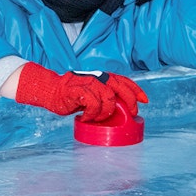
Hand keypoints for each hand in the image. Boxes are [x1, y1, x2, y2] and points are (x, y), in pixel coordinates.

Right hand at [15, 62, 148, 121]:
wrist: (51, 91)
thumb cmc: (73, 95)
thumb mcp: (93, 93)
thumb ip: (105, 95)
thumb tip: (122, 108)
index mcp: (102, 77)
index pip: (124, 80)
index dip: (136, 90)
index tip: (145, 100)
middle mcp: (97, 77)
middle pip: (120, 87)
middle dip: (129, 101)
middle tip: (130, 113)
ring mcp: (88, 83)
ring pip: (108, 98)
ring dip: (105, 113)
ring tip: (95, 118)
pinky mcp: (77, 90)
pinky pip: (93, 103)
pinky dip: (92, 114)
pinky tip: (84, 118)